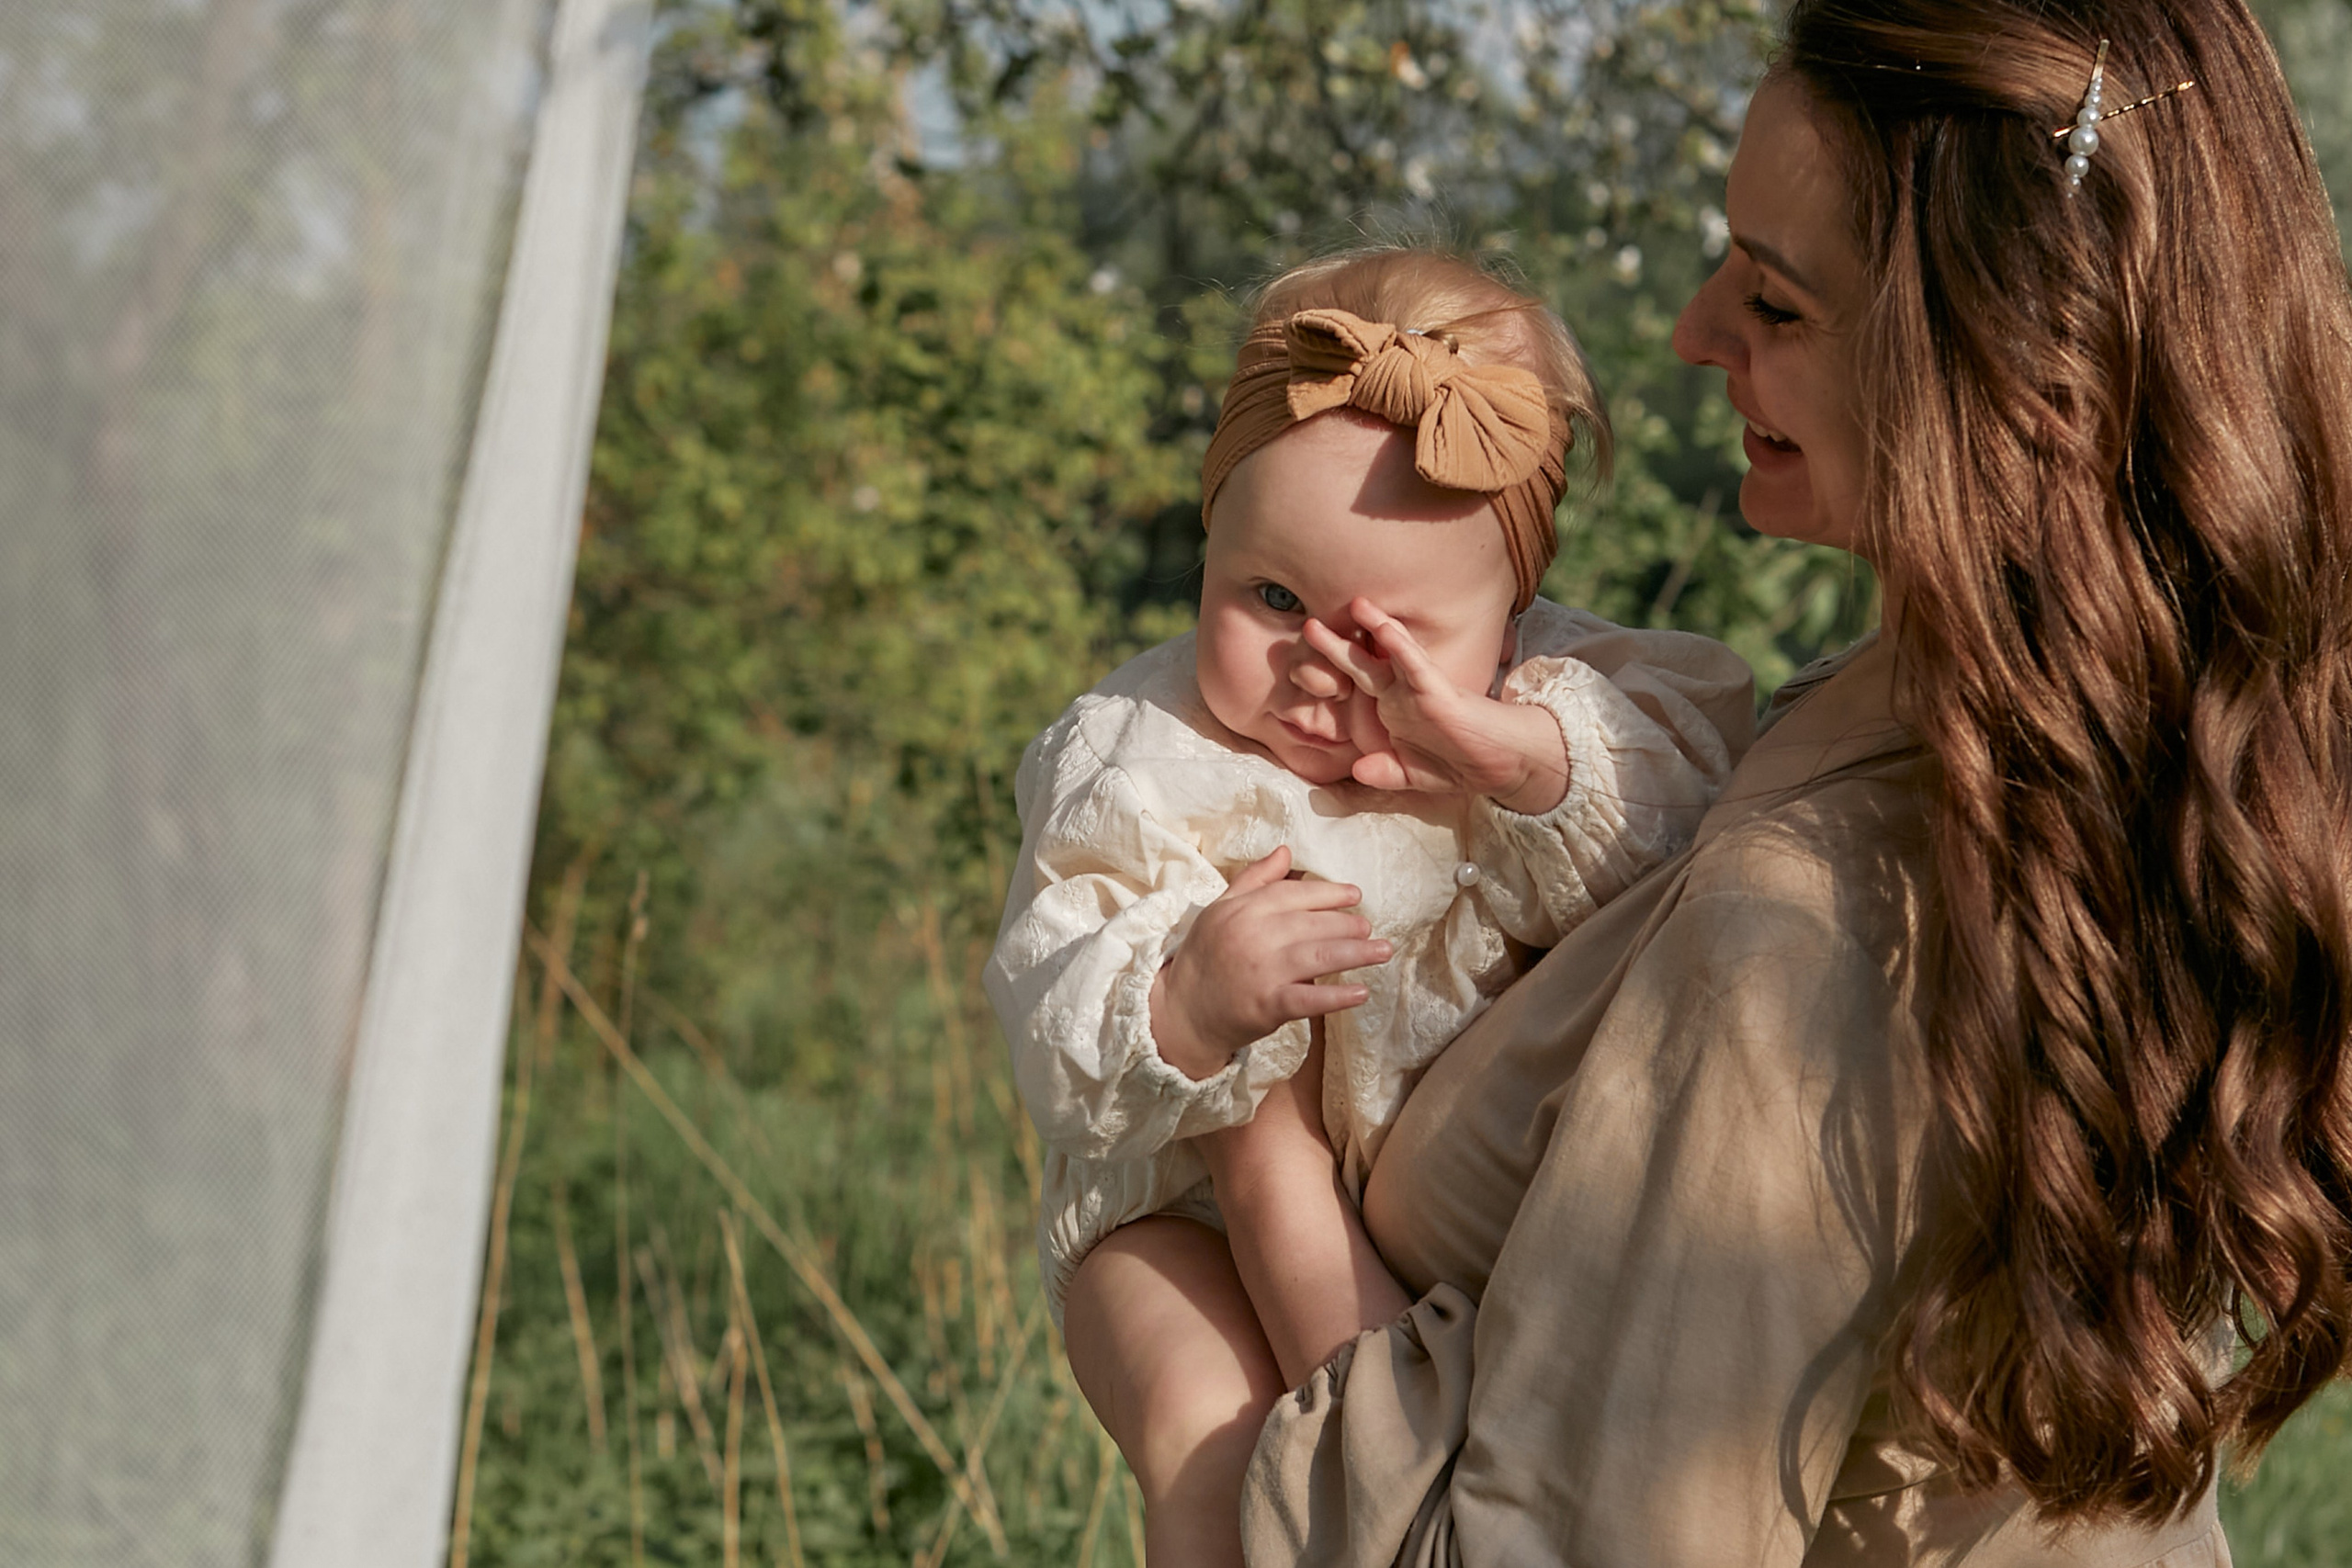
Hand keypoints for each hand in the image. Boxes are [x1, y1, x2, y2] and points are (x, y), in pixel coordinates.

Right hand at [1149, 847, 1392, 1079]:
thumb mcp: (1221, 910)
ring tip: (1382, 951)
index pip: (1295, 894)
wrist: (1182, 1011)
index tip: (1355, 895)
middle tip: (1369, 927)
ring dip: (1356, 953)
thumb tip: (1285, 851)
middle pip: (1313, 923)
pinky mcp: (1267, 1005)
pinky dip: (1338, 997)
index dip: (1329, 893)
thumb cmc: (1205, 957)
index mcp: (1243, 909)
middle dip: (1347, 924)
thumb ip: (1255, 880)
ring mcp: (1262, 971)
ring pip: (1319, 956)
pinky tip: (1361, 992)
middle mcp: (1253, 936)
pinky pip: (1310, 999)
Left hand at [1303, 597, 1570, 813]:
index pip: (1353, 690)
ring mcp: (1418, 692)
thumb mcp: (1413, 775)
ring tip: (1354, 604)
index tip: (1296, 668)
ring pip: (1390, 655)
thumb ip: (1386, 773)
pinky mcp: (1439, 692)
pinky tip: (1384, 629)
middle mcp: (1400, 696)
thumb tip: (1358, 771)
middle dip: (1334, 647)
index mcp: (1389, 712)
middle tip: (1307, 625)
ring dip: (1373, 628)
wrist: (1499, 766)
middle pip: (1361, 667)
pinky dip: (1400, 648)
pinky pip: (1416, 666)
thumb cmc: (1457, 763)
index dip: (1328, 678)